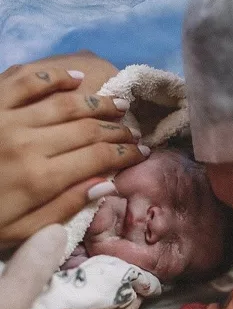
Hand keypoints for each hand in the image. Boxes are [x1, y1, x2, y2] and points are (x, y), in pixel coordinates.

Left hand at [0, 62, 148, 246]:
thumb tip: (105, 184)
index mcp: (41, 177)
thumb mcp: (22, 231)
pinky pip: (24, 81)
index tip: (143, 152)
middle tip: (135, 132)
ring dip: (97, 103)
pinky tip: (75, 77)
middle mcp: (29, 142)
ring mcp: (7, 118)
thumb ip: (64, 208)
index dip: (125, 154)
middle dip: (118, 130)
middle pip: (87, 129)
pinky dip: (52, 77)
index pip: (98, 158)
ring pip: (65, 104)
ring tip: (119, 104)